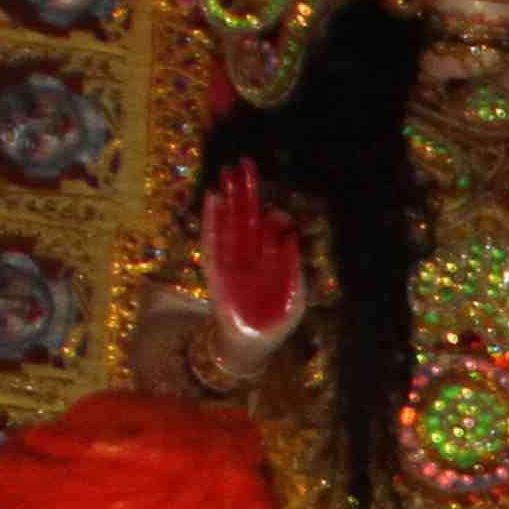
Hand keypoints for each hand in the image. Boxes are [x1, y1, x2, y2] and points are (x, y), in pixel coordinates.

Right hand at [196, 166, 312, 357]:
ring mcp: (232, 258)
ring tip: (226, 174)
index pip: (271, 227)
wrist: (252, 345)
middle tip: (245, 164)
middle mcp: (251, 253)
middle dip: (247, 192)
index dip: (273, 214)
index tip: (276, 210)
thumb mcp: (294, 299)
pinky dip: (212, 219)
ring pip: (230, 221)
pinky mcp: (215, 268)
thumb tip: (291, 237)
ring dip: (228, 198)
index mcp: (272, 258)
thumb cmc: (276, 323)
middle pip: (248, 216)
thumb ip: (295, 270)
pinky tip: (213, 199)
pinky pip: (212, 239)